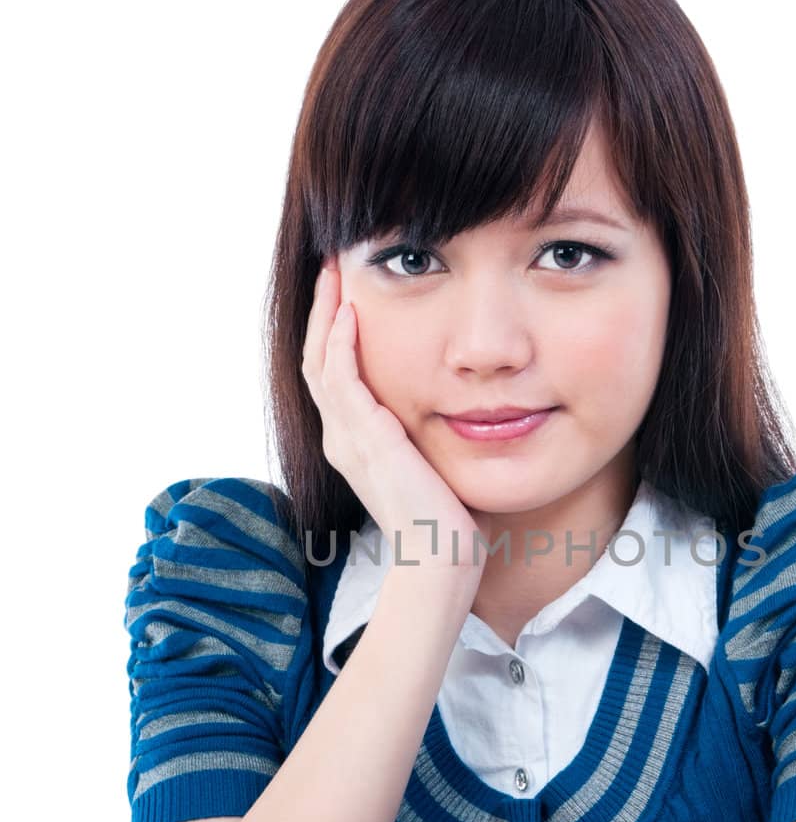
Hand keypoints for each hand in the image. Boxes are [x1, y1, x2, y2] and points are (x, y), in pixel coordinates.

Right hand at [302, 258, 486, 575]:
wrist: (440, 557)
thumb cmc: (447, 520)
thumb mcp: (432, 463)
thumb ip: (427, 434)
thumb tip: (452, 410)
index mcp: (354, 443)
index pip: (332, 373)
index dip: (333, 329)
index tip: (346, 291)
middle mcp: (341, 438)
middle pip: (316, 359)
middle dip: (323, 309)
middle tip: (331, 264)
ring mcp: (347, 439)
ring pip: (320, 362)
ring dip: (326, 313)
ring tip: (335, 272)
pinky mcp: (365, 439)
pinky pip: (341, 379)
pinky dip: (342, 343)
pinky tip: (351, 313)